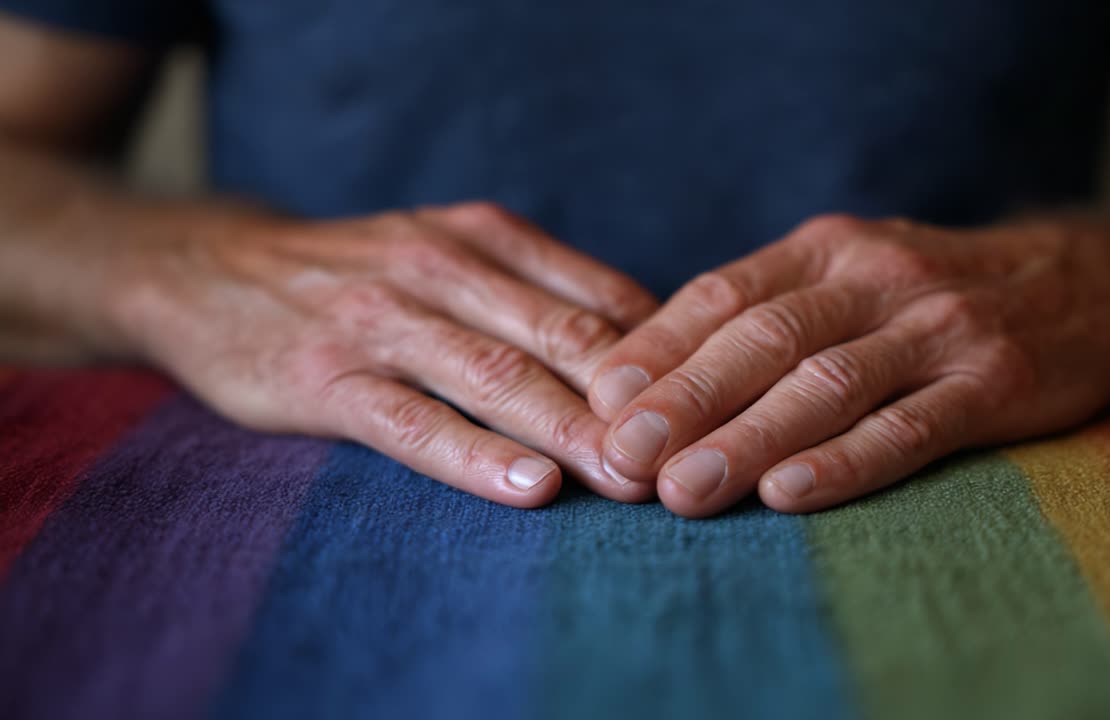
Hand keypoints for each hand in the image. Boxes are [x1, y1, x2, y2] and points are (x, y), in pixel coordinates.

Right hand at [111, 202, 658, 507]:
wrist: (211, 268)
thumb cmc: (361, 274)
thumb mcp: (451, 251)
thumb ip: (537, 292)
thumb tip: (648, 352)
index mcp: (486, 238)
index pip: (601, 299)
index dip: (666, 358)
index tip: (714, 411)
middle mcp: (442, 268)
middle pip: (563, 341)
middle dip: (635, 404)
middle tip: (693, 460)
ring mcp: (383, 321)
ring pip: (497, 379)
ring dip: (573, 433)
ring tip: (630, 482)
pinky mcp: (327, 378)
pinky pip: (412, 423)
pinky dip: (474, 456)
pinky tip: (527, 488)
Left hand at [587, 214, 1109, 515]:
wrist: (1088, 279)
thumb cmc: (930, 292)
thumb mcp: (848, 274)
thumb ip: (765, 312)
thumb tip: (649, 374)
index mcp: (826, 249)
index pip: (722, 295)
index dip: (657, 348)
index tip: (599, 400)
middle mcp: (877, 277)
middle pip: (764, 339)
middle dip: (685, 400)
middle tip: (622, 455)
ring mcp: (940, 327)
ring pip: (828, 384)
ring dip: (748, 438)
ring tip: (683, 491)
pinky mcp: (996, 382)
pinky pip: (910, 426)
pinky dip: (846, 461)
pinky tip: (790, 494)